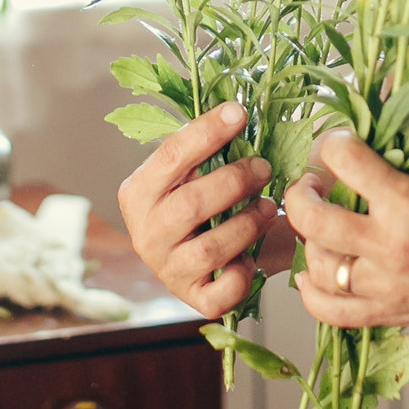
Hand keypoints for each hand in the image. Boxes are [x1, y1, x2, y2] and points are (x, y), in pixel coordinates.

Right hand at [116, 102, 280, 318]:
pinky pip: (220, 293)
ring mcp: (166, 269)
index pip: (170, 156)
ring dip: (248, 224)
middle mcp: (145, 233)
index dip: (207, 132)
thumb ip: (204, 151)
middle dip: (234, 181)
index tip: (239, 113)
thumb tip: (238, 109)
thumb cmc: (197, 207)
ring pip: (211, 247)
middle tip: (264, 168)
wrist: (192, 263)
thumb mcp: (189, 176)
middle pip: (191, 204)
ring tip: (269, 207)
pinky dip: (242, 275)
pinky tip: (252, 258)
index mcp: (138, 192)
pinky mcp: (191, 298)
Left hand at [283, 132, 408, 340]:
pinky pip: (330, 312)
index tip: (339, 143)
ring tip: (318, 222)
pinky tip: (311, 272)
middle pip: (311, 217)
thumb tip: (372, 156)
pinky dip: (310, 292)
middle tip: (313, 182)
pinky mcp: (392, 315)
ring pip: (316, 264)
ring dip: (308, 238)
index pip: (346, 160)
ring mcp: (388, 287)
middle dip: (301, 191)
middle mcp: (392, 247)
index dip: (333, 143)